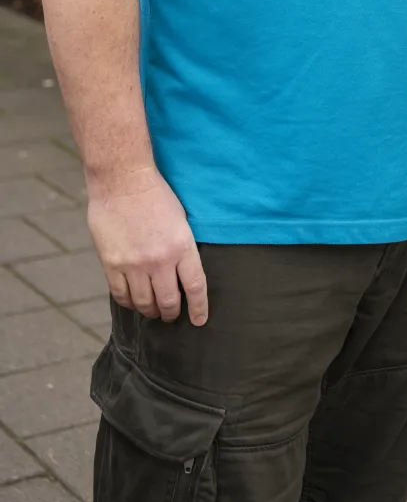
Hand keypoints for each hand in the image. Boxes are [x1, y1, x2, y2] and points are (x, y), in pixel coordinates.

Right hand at [87, 165, 208, 325]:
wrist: (122, 180)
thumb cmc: (155, 195)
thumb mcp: (181, 220)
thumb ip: (182, 248)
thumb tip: (181, 273)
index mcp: (182, 246)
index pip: (195, 287)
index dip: (198, 308)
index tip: (199, 321)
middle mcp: (159, 260)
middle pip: (169, 301)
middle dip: (172, 313)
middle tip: (172, 315)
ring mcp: (133, 264)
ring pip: (144, 303)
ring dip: (150, 311)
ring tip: (153, 311)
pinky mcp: (111, 264)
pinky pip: (121, 294)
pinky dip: (129, 303)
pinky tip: (133, 301)